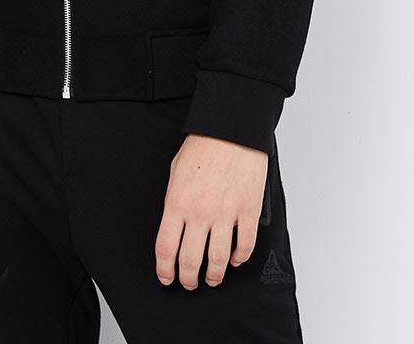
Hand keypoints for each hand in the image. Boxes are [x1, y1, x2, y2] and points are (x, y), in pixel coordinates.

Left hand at [154, 133, 268, 289]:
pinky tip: (234, 260)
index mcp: (178, 202)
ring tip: (211, 279)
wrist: (231, 129)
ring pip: (218, 260)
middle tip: (189, 282)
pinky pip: (244, 246)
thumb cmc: (203, 145)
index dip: (165, 269)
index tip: (166, 277)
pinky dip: (239, 259)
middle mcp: (200, 212)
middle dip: (188, 278)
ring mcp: (226, 214)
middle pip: (190, 260)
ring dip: (213, 275)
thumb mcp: (175, 172)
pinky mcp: (248, 211)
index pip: (166, 248)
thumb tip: (176, 225)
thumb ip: (175, 201)